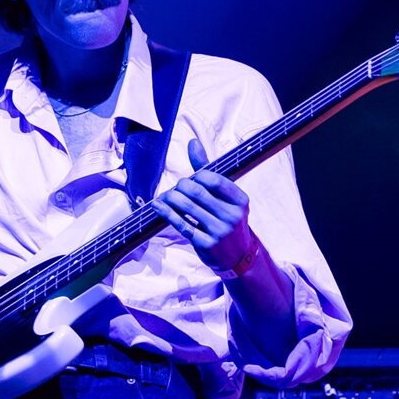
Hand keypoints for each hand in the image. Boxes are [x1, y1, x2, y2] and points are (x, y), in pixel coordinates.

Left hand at [152, 137, 259, 278]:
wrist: (238, 256)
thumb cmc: (228, 218)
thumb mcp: (226, 196)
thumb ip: (208, 170)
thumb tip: (192, 143)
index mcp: (240, 200)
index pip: (214, 179)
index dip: (197, 176)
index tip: (191, 179)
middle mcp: (232, 216)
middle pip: (197, 192)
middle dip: (182, 186)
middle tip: (177, 188)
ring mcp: (219, 231)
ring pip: (187, 208)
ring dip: (171, 198)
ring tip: (166, 196)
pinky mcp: (206, 244)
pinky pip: (181, 225)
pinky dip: (167, 213)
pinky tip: (158, 206)